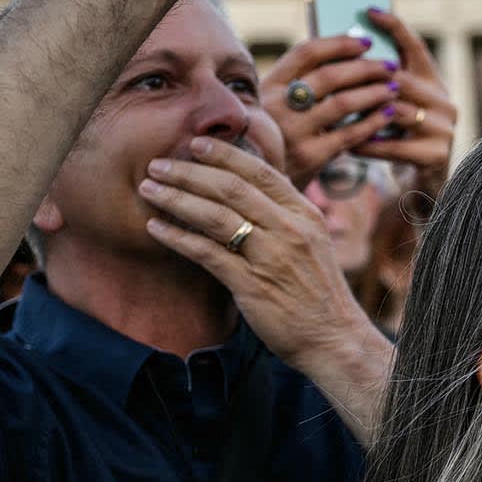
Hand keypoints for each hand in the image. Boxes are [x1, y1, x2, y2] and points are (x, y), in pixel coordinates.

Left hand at [139, 136, 372, 370]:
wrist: (333, 338)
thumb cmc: (317, 290)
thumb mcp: (311, 241)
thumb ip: (283, 214)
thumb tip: (246, 189)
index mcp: (304, 214)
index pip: (260, 172)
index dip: (225, 154)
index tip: (195, 144)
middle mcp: (289, 230)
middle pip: (232, 188)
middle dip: (190, 172)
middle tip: (158, 164)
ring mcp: (271, 257)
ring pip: (215, 216)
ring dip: (177, 199)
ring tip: (148, 190)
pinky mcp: (252, 286)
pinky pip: (207, 253)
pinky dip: (177, 238)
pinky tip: (155, 229)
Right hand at [265, 35, 401, 188]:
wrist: (263, 181)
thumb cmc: (280, 134)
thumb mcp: (278, 104)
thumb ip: (304, 81)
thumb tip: (353, 54)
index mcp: (268, 84)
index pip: (306, 53)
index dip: (339, 44)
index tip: (366, 42)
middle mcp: (275, 105)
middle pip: (328, 76)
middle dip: (365, 68)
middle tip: (390, 67)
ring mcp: (292, 132)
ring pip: (342, 104)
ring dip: (373, 93)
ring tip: (393, 88)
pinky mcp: (310, 157)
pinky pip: (349, 134)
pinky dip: (372, 122)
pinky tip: (388, 114)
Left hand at [347, 9, 458, 197]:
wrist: (427, 185)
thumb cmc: (402, 140)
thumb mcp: (395, 106)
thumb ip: (380, 84)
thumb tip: (344, 53)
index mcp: (433, 81)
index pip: (415, 45)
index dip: (394, 26)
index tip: (368, 11)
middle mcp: (443, 100)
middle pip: (399, 79)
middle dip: (363, 78)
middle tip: (330, 78)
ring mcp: (443, 127)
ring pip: (394, 111)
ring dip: (362, 112)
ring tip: (334, 112)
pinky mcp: (435, 154)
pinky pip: (393, 145)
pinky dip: (367, 143)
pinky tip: (347, 143)